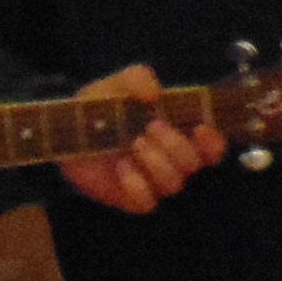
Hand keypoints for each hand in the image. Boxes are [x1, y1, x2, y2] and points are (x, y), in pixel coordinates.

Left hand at [53, 64, 227, 213]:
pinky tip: (122, 167)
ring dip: (157, 162)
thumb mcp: (117, 83)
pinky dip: (137, 185)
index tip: (200, 129)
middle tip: (151, 127)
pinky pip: (147, 202)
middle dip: (176, 145)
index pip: (212, 146)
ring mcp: (153, 180)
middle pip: (193, 164)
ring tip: (135, 143)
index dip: (213, 142)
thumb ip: (138, 78)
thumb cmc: (103, 105)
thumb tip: (154, 93)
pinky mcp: (132, 197)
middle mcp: (171, 159)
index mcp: (178, 132)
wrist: (68, 130)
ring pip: (173, 183)